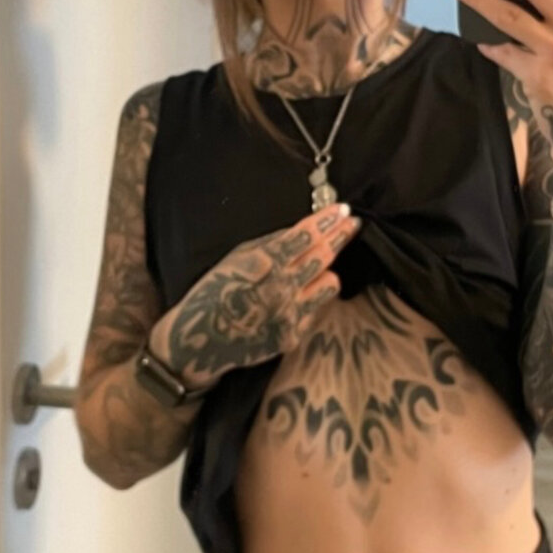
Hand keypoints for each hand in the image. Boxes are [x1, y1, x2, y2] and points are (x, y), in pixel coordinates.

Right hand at [150, 203, 360, 389]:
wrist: (199, 342)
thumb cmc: (212, 293)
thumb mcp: (235, 258)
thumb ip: (270, 244)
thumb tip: (302, 230)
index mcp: (265, 263)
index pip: (306, 236)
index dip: (327, 221)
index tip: (343, 210)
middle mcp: (281, 288)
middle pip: (323, 255)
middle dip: (341, 235)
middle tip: (353, 222)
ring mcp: (290, 314)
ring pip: (329, 284)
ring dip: (328, 269)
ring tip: (324, 263)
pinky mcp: (292, 336)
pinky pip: (316, 310)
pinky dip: (312, 298)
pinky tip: (303, 293)